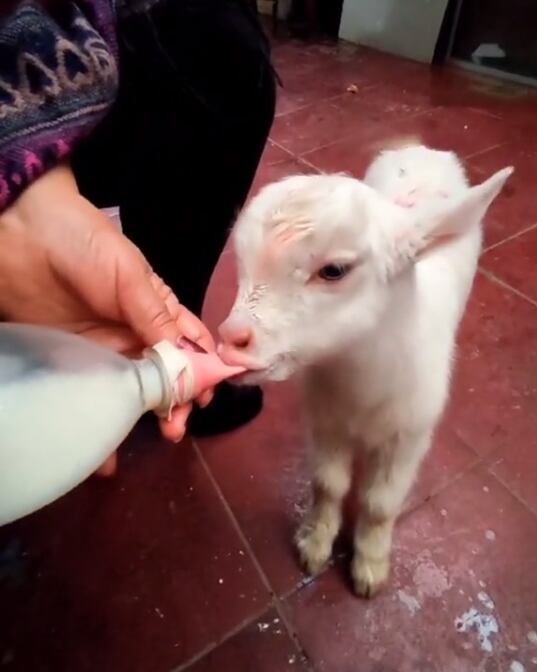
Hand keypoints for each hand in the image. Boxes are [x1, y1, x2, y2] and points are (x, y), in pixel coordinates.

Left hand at [0, 164, 214, 470]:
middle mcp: (135, 335)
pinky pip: (92, 397)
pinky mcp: (71, 364)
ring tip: (160, 435)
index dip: (203, 370)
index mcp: (157, 311)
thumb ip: (157, 318)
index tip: (207, 396)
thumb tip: (189, 360)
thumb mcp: (129, 276)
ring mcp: (104, 353)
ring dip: (147, 417)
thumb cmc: (85, 246)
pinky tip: (107, 454)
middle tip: (178, 425)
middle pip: (166, 375)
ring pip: (134, 392)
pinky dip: (101, 425)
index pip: (190, 345)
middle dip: (178, 401)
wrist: (19, 235)